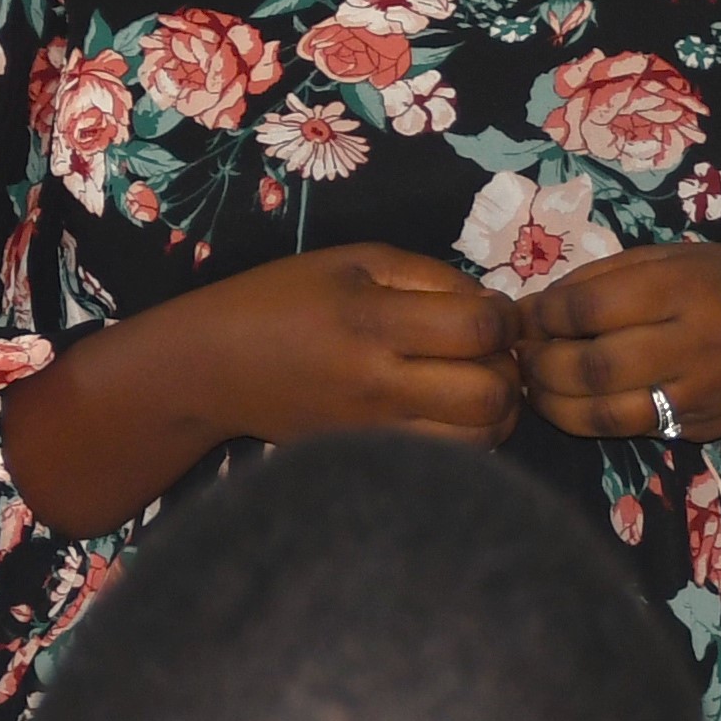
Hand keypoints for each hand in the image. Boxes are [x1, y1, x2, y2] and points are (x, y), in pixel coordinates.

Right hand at [4, 247, 515, 536]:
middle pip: (491, 395)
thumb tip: (493, 308)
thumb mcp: (352, 261)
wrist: (212, 366)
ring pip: (478, 441)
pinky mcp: (370, 458)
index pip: (480, 329)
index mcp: (374, 319)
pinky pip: (446, 460)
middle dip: (508, 371)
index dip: (506, 319)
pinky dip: (466, 440)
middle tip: (490, 356)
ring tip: (475, 388)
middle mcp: (379, 382)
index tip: (493, 314)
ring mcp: (376, 431)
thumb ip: (428, 275)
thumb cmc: (283, 299)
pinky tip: (449, 415)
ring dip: (495, 413)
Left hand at [516, 242, 720, 455]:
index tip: (525, 313)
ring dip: (552, 402)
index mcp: (688, 285)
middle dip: (538, 363)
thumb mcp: (689, 257)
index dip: (542, 314)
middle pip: (588, 365)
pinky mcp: (698, 429)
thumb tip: (543, 303)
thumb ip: (617, 275)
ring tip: (535, 385)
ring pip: (601, 413)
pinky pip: (630, 429)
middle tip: (520, 354)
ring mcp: (698, 394)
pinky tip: (572, 403)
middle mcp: (694, 342)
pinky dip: (588, 419)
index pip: (588, 306)